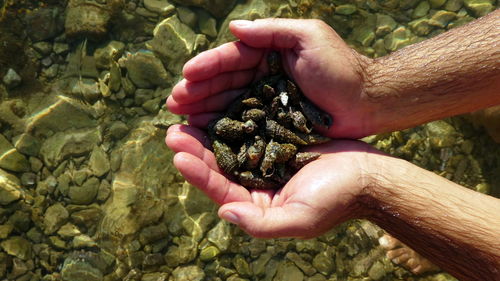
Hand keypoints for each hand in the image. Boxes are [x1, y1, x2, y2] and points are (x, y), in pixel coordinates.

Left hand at [166, 124, 385, 237]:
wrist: (367, 175)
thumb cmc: (336, 199)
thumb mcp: (299, 218)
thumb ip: (261, 222)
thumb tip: (224, 212)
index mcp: (258, 205)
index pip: (221, 190)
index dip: (199, 173)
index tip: (178, 155)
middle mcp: (257, 184)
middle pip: (219, 167)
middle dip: (196, 150)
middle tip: (174, 131)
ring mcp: (266, 161)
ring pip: (230, 146)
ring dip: (209, 132)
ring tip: (187, 115)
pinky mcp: (276, 142)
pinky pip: (249, 130)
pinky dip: (234, 119)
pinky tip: (220, 105)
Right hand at [167, 18, 374, 138]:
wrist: (368, 101)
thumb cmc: (341, 67)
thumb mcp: (308, 37)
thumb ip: (272, 31)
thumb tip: (234, 27)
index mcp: (268, 54)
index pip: (231, 59)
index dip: (207, 67)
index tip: (185, 76)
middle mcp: (263, 78)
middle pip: (224, 84)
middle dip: (198, 93)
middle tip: (173, 104)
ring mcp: (267, 102)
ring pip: (229, 106)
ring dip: (204, 112)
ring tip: (181, 120)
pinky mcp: (274, 125)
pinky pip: (244, 126)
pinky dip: (224, 130)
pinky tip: (206, 134)